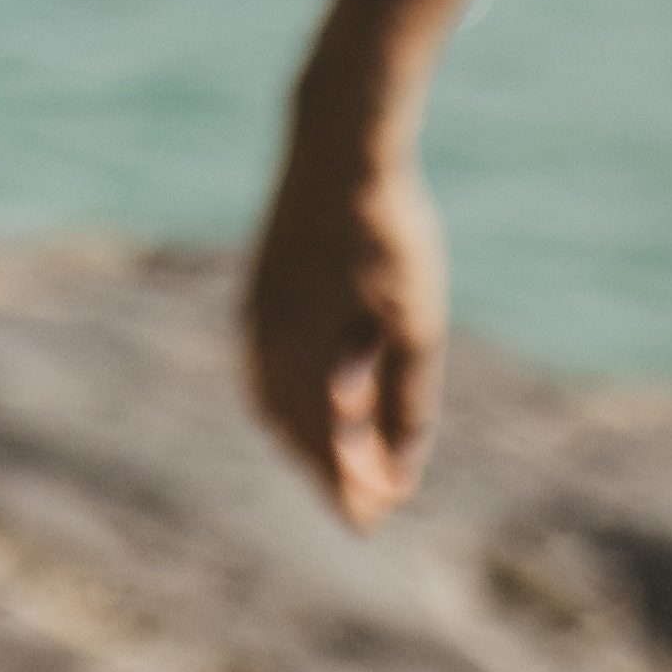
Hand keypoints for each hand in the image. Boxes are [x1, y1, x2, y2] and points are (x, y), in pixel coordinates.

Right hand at [241, 86, 445, 527]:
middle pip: (296, 438)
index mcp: (307, 364)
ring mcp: (256, 320)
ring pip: (271, 407)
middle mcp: (268, 350)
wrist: (340, 150)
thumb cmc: (390, 238)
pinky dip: (283, 403)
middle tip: (364, 504)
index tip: (376, 521)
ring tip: (338, 460)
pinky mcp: (256, 295)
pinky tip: (308, 396)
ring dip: (303, 442)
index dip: (353, 493)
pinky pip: (261, 372)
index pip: (328, 456)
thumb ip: (404, 404)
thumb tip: (397, 473)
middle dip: (328, 475)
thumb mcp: (415, 327)